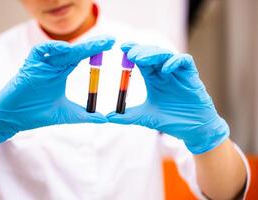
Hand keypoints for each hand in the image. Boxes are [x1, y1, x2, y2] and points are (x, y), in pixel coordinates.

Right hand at [0, 35, 114, 143]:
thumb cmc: (37, 114)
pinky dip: (51, 48)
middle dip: (92, 46)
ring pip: (60, 50)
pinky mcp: (29, 66)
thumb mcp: (65, 114)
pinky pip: (39, 52)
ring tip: (96, 45)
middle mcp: (53, 66)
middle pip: (75, 52)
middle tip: (110, 41)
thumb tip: (105, 120)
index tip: (111, 46)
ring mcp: (42, 65)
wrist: (14, 118)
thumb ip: (84, 115)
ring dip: (78, 47)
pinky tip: (66, 49)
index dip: (95, 51)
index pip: (81, 58)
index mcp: (62, 73)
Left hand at [107, 43, 228, 153]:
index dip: (133, 52)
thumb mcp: (146, 117)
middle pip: (152, 54)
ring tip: (140, 58)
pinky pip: (185, 61)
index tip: (121, 49)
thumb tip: (108, 117)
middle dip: (141, 51)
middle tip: (129, 53)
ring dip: (153, 54)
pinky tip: (164, 70)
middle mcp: (165, 73)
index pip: (142, 61)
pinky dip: (174, 62)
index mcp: (154, 79)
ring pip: (166, 55)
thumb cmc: (172, 120)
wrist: (193, 130)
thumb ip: (128, 116)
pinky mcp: (191, 76)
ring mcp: (178, 73)